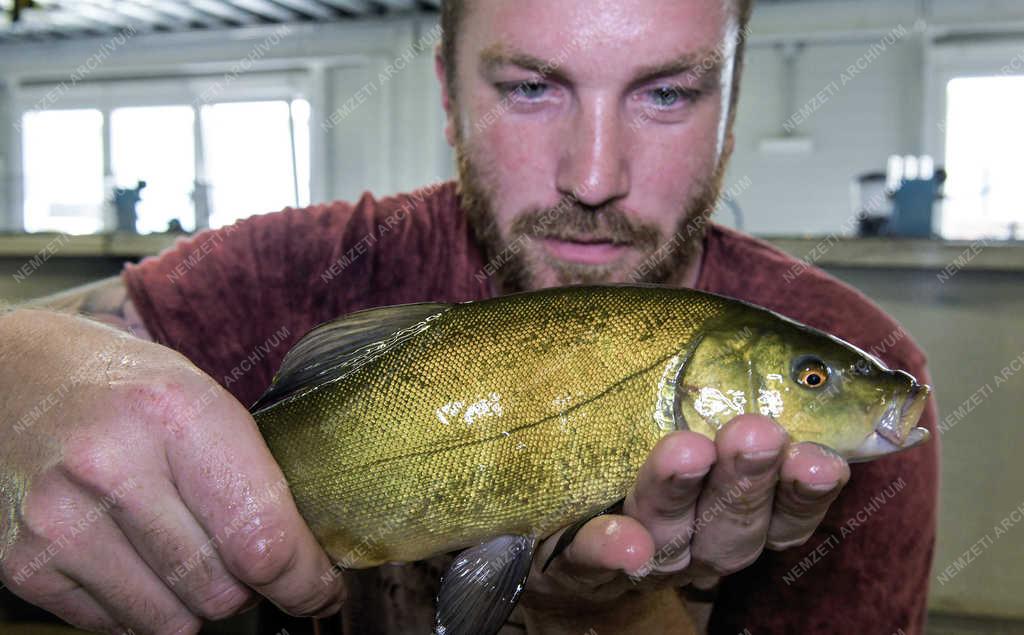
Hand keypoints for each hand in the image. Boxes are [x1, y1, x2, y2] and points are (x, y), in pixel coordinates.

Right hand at [0, 310, 344, 633]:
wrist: (15, 377)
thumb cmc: (127, 389)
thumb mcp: (203, 399)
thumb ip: (254, 475)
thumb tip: (311, 561)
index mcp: (178, 414)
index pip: (261, 538)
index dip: (304, 580)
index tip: (320, 590)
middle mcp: (113, 467)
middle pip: (221, 589)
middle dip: (249, 586)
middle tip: (242, 555)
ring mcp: (61, 521)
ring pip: (173, 623)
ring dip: (196, 602)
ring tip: (187, 550)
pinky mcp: (24, 564)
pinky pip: (118, 627)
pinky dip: (143, 605)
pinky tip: (134, 554)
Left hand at [521, 415, 849, 619]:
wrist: (564, 522)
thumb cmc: (650, 443)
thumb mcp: (703, 410)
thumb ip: (748, 392)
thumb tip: (811, 365)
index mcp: (738, 511)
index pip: (786, 510)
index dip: (805, 491)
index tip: (819, 458)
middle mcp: (699, 541)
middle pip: (733, 524)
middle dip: (747, 480)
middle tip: (756, 434)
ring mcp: (641, 553)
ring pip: (668, 535)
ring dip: (678, 493)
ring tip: (687, 450)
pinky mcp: (579, 561)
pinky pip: (590, 559)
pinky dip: (609, 549)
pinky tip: (623, 542)